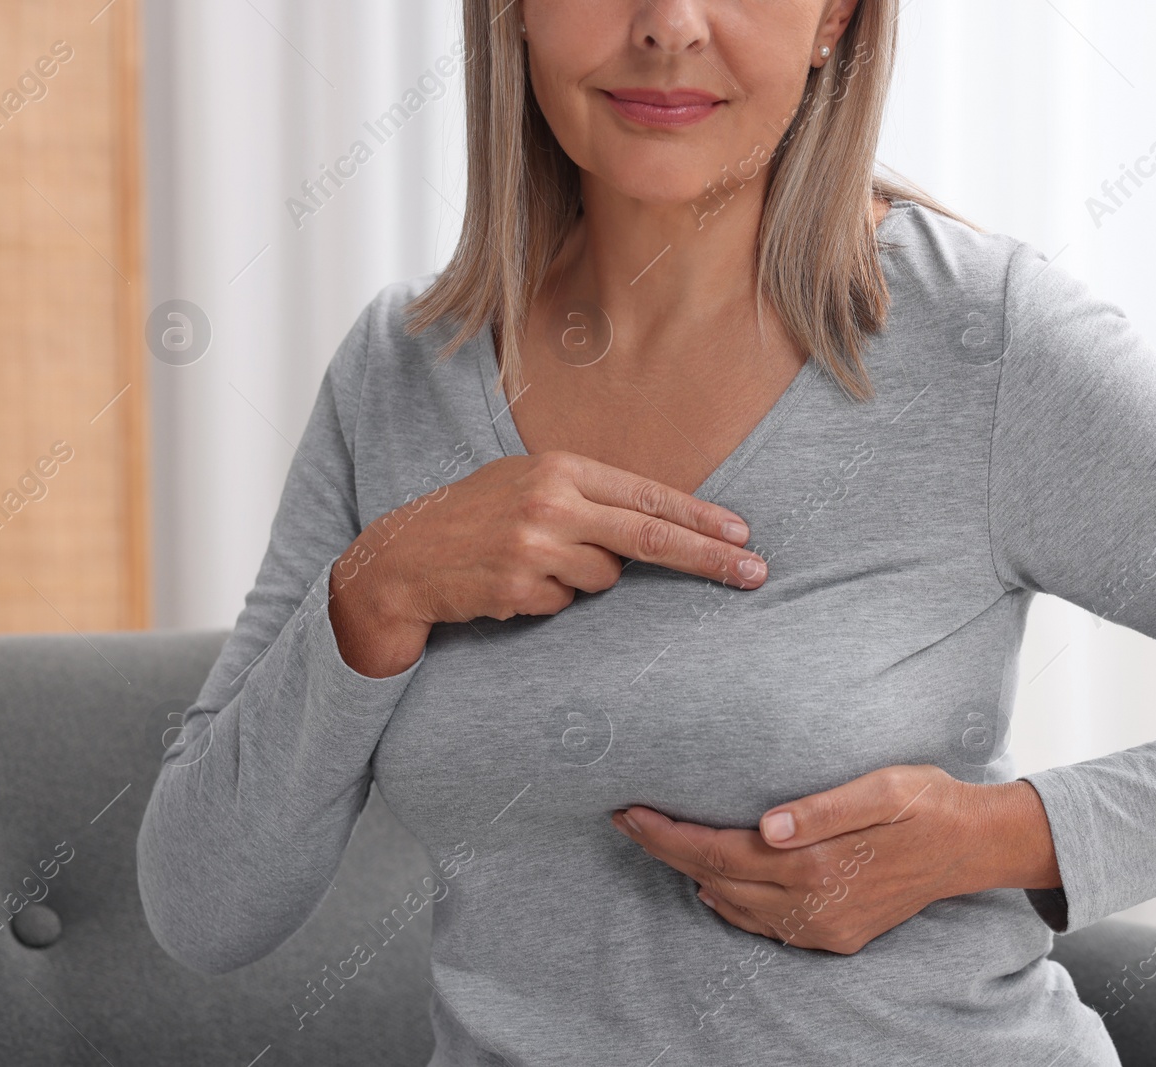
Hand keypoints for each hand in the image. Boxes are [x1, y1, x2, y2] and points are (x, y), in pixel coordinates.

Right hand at [328, 451, 767, 676]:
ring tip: (534, 566)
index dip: (699, 517)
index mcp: (559, 468)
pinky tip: (511, 586)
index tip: (742, 535)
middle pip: (650, 536)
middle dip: (708, 558)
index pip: (647, 494)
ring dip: (583, 582)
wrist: (400, 560)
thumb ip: (586, 497)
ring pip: (605, 579)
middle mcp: (551, 502)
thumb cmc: (474, 520)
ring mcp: (535, 547)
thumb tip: (656, 524)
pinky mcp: (519, 588)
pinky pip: (566, 605)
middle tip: (756, 573)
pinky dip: (549, 602)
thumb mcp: (528, 485)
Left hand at [610, 765, 1060, 954]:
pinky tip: (718, 884)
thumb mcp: (881, 787)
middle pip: (715, 880)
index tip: (628, 812)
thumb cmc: (926, 802)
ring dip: (695, 876)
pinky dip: (732, 904)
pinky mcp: (835, 935)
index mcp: (814, 864)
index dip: (667, 835)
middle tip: (630, 819)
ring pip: (734, 908)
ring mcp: (822, 926)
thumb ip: (823, 808)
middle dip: (667, 851)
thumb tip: (766, 824)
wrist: (973, 846)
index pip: (716, 852)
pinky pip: (766, 926)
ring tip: (664, 843)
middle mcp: (811, 904)